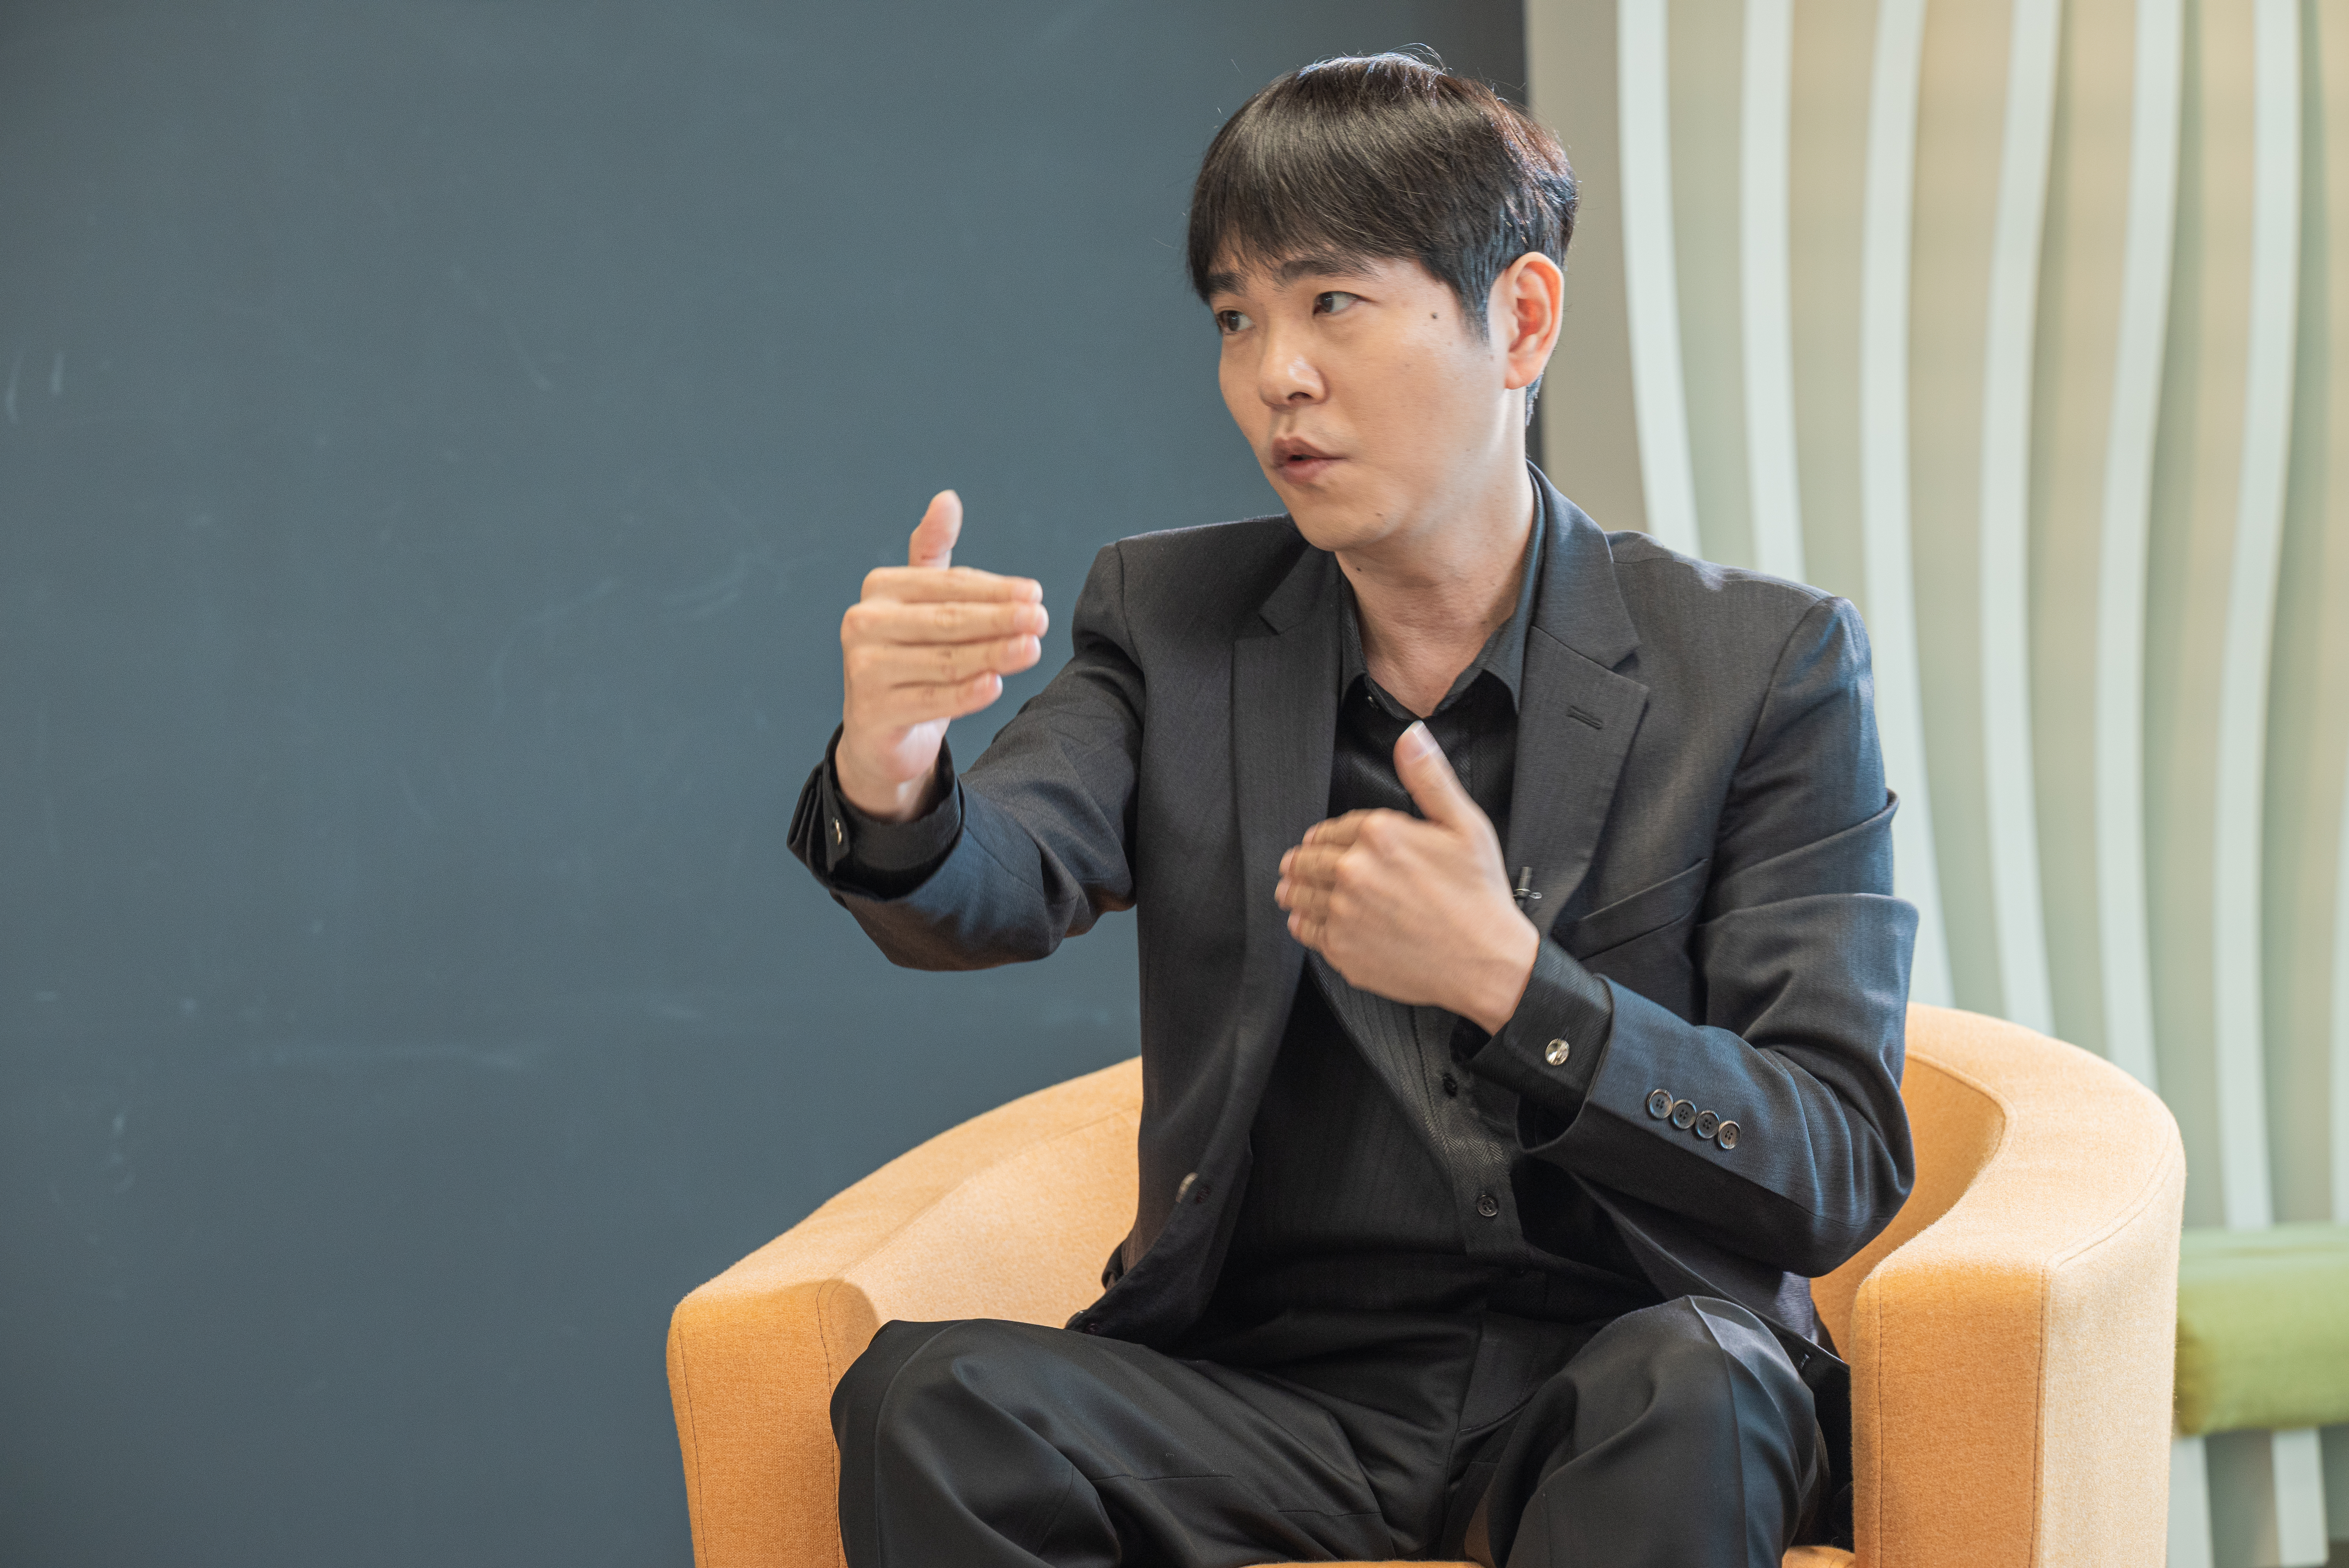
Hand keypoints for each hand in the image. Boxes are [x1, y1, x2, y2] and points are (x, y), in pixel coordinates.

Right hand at [836, 491, 1047, 821]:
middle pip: (947, 620)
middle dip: (1000, 619)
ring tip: (1032, 649)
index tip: (1035, 593)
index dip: (994, 589)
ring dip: (993, 654)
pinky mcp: (874, 712)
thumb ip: (932, 553)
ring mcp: (864, 669)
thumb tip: (947, 498)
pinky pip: (931, 700)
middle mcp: (864, 624)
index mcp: (880, 590)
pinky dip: (966, 694)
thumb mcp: (919, 602)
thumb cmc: (911, 655)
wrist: (881, 730)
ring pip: (944, 661)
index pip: (947, 586)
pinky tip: (996, 685)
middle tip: (1041, 619)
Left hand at [1275, 722, 1538, 1032]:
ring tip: (1290, 890)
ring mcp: (1344, 913)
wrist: (1485, 963)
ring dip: (1293, 890)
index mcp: (1380, 835)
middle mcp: (1353, 872)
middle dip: (1302, 860)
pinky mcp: (1342, 949)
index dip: (1327, 834)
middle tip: (1295, 865)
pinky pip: (1306, 933)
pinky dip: (1303, 925)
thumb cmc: (1479, 896)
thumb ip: (1429, 778)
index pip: (1333, 827)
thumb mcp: (1464, 825)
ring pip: (1299, 895)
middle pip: (1308, 860)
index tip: (1322, 840)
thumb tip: (1411, 737)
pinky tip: (1306, 922)